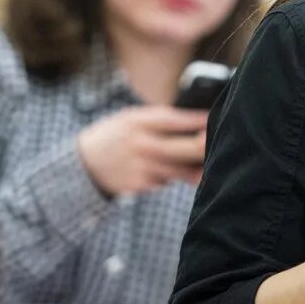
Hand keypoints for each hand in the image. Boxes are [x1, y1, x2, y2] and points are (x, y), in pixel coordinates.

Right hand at [77, 105, 208, 195]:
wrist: (84, 164)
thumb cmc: (114, 135)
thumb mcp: (131, 118)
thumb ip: (159, 119)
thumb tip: (196, 121)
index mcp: (139, 121)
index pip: (178, 119)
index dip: (201, 120)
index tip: (217, 119)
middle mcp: (143, 144)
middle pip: (188, 147)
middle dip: (207, 146)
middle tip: (220, 142)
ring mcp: (143, 167)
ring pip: (183, 169)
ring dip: (197, 166)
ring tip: (206, 161)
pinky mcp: (142, 185)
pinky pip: (168, 180)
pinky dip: (175, 176)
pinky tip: (172, 170)